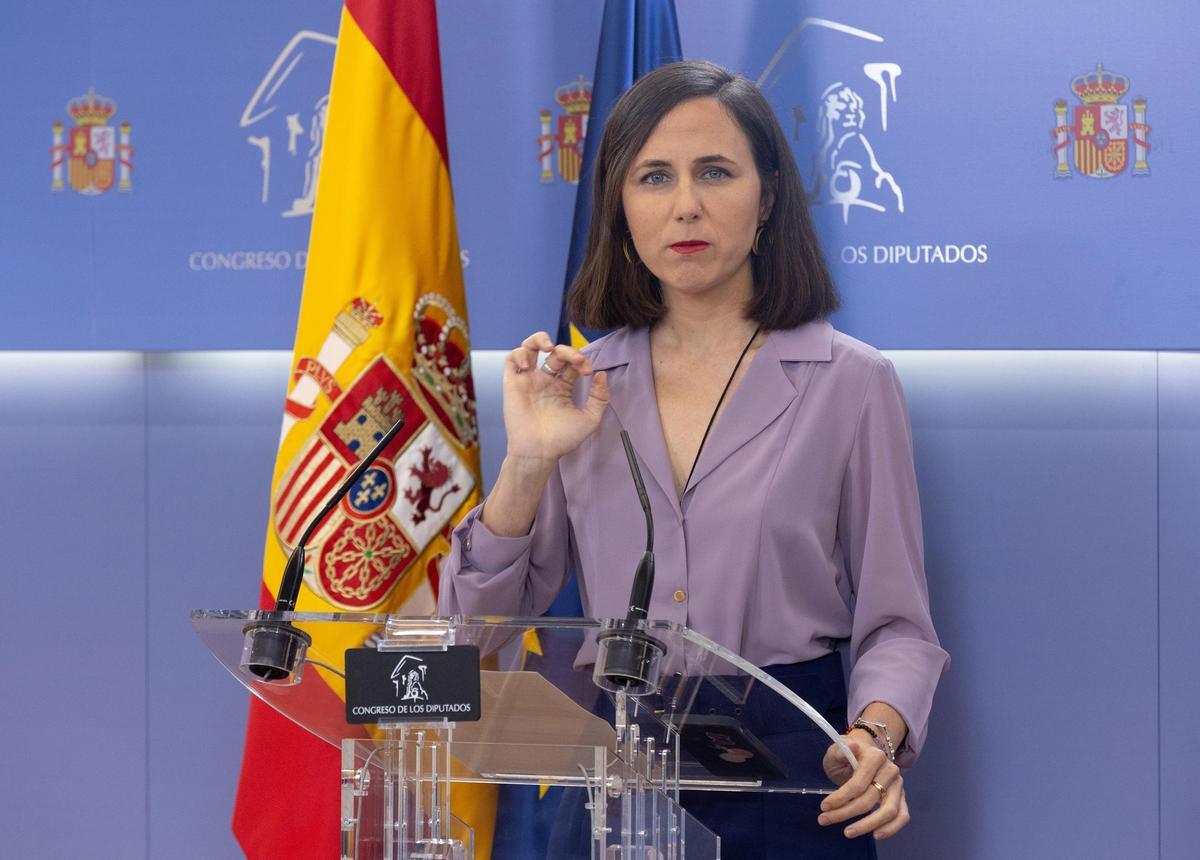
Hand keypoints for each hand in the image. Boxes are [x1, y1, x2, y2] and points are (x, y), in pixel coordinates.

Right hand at [502, 331, 610, 463]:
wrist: (539, 451)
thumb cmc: (562, 440)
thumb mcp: (590, 419)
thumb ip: (600, 397)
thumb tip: (601, 374)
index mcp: (562, 387)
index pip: (572, 363)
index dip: (582, 360)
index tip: (589, 372)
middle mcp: (545, 381)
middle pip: (555, 353)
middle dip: (568, 351)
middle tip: (576, 361)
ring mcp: (529, 381)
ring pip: (529, 348)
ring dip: (539, 339)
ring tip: (549, 346)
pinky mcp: (513, 383)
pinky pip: (511, 359)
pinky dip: (519, 354)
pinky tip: (529, 365)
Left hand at [819, 733, 908, 839]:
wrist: (865, 752)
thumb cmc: (848, 753)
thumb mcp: (838, 748)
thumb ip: (841, 751)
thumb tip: (852, 747)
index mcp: (875, 757)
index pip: (858, 783)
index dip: (840, 797)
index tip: (823, 807)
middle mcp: (891, 771)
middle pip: (870, 799)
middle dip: (845, 813)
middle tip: (824, 820)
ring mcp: (898, 785)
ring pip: (889, 811)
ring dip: (867, 825)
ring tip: (848, 832)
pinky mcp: (902, 798)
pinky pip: (902, 817)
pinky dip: (891, 829)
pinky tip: (875, 835)